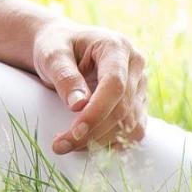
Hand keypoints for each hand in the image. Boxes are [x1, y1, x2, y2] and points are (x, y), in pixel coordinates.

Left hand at [30, 16, 147, 152]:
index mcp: (116, 46)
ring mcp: (139, 85)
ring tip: (68, 144)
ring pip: (130, 125)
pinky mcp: (138, 102)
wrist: (65, 46)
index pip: (115, 85)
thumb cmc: (57, 46)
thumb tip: (78, 106)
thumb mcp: (52, 55)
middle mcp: (135, 65)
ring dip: (100, 141)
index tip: (74, 131)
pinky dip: (110, 142)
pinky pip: (133, 131)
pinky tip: (86, 143)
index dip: (97, 112)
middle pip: (123, 108)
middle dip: (92, 132)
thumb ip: (64, 76)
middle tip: (60, 145)